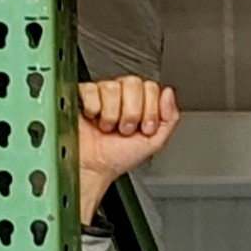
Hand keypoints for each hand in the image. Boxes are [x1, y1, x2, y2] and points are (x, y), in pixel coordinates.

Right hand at [74, 75, 177, 222]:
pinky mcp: (80, 94)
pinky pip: (91, 89)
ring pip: (112, 87)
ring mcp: (100, 93)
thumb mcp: (154, 142)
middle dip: (131, 112)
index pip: (151, 87)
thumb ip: (170, 118)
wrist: (93, 167)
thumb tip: (169, 93)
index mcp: (140, 103)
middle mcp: (121, 96)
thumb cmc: (118, 158)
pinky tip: (93, 119)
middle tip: (125, 129)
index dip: (150, 110)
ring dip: (112, 115)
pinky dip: (93, 109)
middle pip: (133, 83)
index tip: (144, 128)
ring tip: (108, 128)